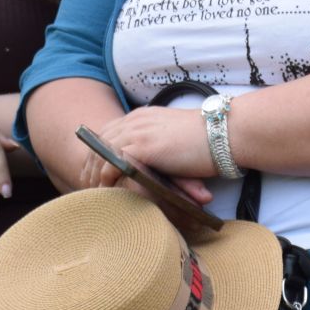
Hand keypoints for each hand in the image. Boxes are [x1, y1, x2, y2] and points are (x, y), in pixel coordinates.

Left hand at [84, 107, 217, 204]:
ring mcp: (139, 131)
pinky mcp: (144, 146)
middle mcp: (136, 120)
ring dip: (95, 174)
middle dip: (90, 164)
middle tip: (84, 185)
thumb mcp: (174, 137)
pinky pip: (114, 162)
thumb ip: (157, 144)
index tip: (93, 171)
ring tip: (92, 193)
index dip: (98, 152)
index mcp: (143, 116)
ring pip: (103, 153)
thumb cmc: (208, 138)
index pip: (109, 132)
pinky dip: (107, 177)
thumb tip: (149, 162)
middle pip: (100, 142)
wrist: (225, 132)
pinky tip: (106, 190)